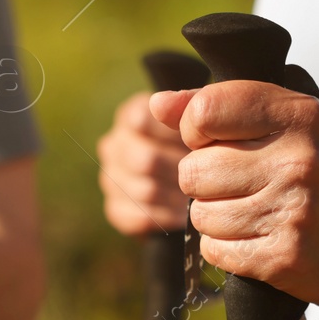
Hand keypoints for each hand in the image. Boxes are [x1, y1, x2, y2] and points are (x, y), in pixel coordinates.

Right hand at [96, 91, 190, 235]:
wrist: (199, 185)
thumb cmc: (203, 147)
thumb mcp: (200, 123)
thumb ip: (186, 106)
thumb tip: (159, 102)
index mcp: (130, 117)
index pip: (142, 121)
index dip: (175, 136)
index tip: (199, 144)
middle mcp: (113, 145)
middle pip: (146, 160)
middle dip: (182, 170)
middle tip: (208, 177)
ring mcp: (110, 178)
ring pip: (146, 191)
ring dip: (179, 196)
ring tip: (202, 197)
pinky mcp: (114, 209)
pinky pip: (140, 217)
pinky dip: (167, 217)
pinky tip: (182, 214)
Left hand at [151, 80, 318, 305]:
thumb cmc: (296, 172)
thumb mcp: (270, 125)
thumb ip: (211, 107)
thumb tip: (157, 105)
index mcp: (299, 115)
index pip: (204, 112)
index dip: (196, 131)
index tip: (218, 141)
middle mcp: (300, 160)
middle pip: (193, 171)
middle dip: (202, 182)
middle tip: (238, 185)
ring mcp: (294, 211)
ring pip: (200, 215)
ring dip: (213, 218)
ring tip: (249, 213)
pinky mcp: (283, 256)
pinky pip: (214, 250)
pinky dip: (224, 249)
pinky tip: (254, 239)